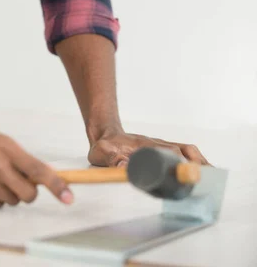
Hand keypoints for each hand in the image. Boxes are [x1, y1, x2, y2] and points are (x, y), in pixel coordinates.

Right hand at [0, 130, 73, 207]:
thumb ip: (21, 157)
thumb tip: (47, 176)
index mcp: (5, 148)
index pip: (37, 170)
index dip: (56, 185)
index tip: (69, 197)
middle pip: (29, 194)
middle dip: (29, 192)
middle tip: (18, 182)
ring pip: (13, 202)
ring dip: (8, 193)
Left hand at [88, 128, 209, 166]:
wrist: (106, 134)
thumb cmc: (105, 146)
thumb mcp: (103, 153)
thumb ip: (112, 160)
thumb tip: (126, 167)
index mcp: (146, 145)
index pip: (169, 151)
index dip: (180, 161)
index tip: (190, 172)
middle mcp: (158, 144)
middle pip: (184, 150)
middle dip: (197, 164)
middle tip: (205, 181)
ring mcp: (162, 146)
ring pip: (187, 150)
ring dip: (200, 162)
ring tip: (212, 178)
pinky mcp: (163, 150)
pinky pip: (184, 152)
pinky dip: (196, 161)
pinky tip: (203, 173)